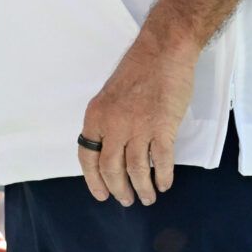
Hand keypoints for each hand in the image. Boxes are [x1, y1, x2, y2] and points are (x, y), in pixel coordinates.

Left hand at [77, 33, 197, 205]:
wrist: (163, 51)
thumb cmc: (138, 71)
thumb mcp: (110, 96)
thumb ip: (108, 122)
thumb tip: (111, 150)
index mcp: (96, 115)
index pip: (87, 157)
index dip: (93, 180)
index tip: (102, 194)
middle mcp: (113, 124)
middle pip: (111, 168)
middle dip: (119, 189)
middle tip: (127, 200)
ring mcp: (138, 126)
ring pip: (136, 170)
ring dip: (142, 188)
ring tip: (147, 197)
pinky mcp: (162, 127)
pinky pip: (161, 161)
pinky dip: (162, 177)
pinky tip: (164, 184)